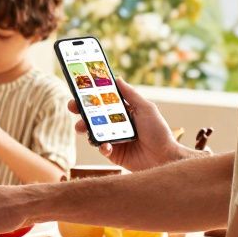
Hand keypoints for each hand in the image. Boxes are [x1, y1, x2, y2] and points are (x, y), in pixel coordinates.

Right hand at [69, 78, 188, 171]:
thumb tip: (117, 78)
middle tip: (73, 107)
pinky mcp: (112, 153)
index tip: (79, 89)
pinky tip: (107, 146)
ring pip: (91, 131)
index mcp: (123, 112)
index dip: (91, 95)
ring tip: (82, 128)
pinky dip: (101, 146)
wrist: (164, 158)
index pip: (103, 101)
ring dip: (84, 128)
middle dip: (80, 110)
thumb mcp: (146, 109)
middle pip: (93, 115)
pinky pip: (100, 147)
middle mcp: (115, 124)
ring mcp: (112, 138)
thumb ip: (131, 94)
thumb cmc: (159, 132)